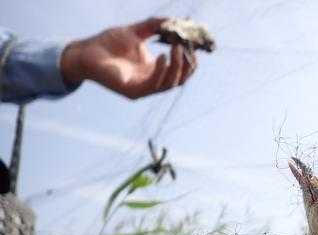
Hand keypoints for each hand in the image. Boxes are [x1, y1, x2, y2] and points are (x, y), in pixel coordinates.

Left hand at [61, 17, 196, 98]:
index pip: (180, 72)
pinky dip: (161, 72)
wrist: (85, 52)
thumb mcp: (136, 31)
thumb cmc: (108, 43)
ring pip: (170, 84)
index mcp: (154, 70)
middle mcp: (151, 82)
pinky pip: (153, 85)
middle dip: (186, 64)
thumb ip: (153, 26)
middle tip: (185, 47)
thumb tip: (173, 20)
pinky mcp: (133, 92)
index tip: (192, 44)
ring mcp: (143, 89)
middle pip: (179, 80)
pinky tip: (162, 56)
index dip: (189, 60)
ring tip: (175, 48)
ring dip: (176, 67)